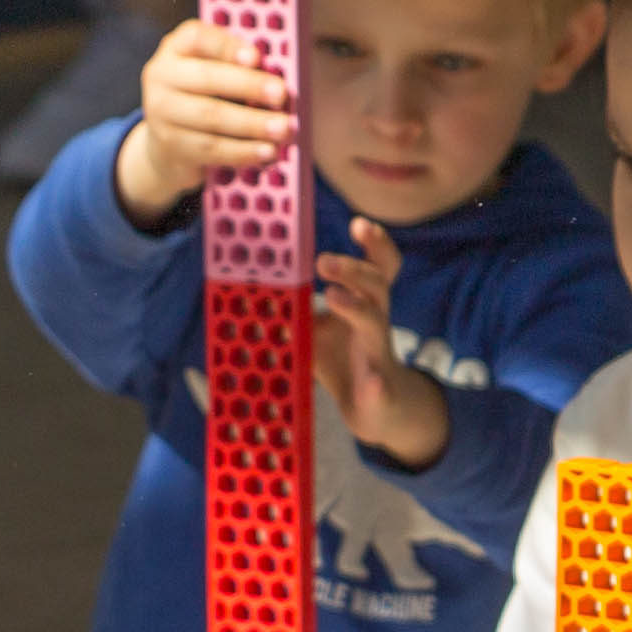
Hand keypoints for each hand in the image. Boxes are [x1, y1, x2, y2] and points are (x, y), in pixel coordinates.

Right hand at [110, 19, 291, 226]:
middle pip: (207, 78)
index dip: (227, 47)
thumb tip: (278, 78)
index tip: (256, 57)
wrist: (168, 146)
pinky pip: (212, 148)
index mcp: (176, 47)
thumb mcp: (215, 72)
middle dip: (249, 86)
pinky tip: (267, 152)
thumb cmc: (205, 98)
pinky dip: (244, 151)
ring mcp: (161, 112)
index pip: (197, 38)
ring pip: (212, 117)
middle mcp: (162, 75)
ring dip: (252, 124)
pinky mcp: (171, 146)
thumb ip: (239, 68)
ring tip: (283, 129)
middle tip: (281, 94)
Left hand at [315, 219, 447, 468]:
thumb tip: (251, 285)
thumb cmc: (339, 358)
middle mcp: (377, 320)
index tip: (358, 224)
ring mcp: (378, 353)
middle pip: (377, 284)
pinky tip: (371, 383)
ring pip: (376, 322)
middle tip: (322, 261)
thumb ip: (293, 307)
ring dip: (356, 307)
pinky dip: (376, 383)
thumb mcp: (311, 327)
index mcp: (365, 302)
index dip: (375, 243)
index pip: (378, 265)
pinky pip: (381, 384)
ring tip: (332, 296)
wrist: (370, 407)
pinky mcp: (379, 388)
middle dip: (352, 268)